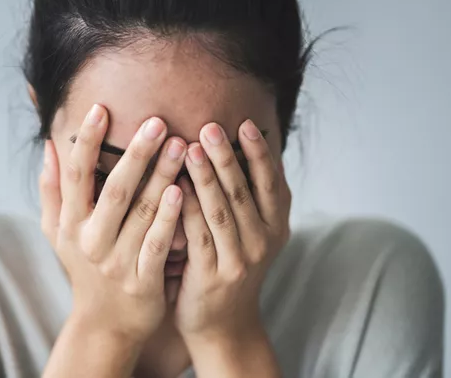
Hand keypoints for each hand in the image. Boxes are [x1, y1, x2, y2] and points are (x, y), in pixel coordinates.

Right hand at [39, 104, 187, 343]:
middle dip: (136, 154)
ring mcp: (116, 262)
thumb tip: (49, 145)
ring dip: (161, 177)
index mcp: (70, 224)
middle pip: (114, 190)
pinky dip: (169, 218)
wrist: (105, 325)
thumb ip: (52, 189)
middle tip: (158, 121)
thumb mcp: (58, 233)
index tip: (101, 108)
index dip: (86, 141)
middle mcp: (90, 241)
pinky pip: (158, 244)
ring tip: (182, 145)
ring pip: (141, 213)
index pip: (75, 175)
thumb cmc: (84, 269)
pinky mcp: (142, 281)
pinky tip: (182, 191)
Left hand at [174, 119, 290, 342]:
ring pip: (221, 211)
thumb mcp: (251, 236)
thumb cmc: (230, 269)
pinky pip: (198, 235)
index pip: (271, 182)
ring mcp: (240, 260)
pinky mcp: (213, 275)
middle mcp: (263, 242)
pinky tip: (173, 187)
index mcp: (276, 227)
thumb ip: (247, 200)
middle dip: (227, 156)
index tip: (246, 123)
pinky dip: (186, 209)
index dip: (260, 153)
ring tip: (190, 147)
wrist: (224, 326)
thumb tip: (234, 149)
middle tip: (210, 127)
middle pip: (244, 191)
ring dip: (206, 177)